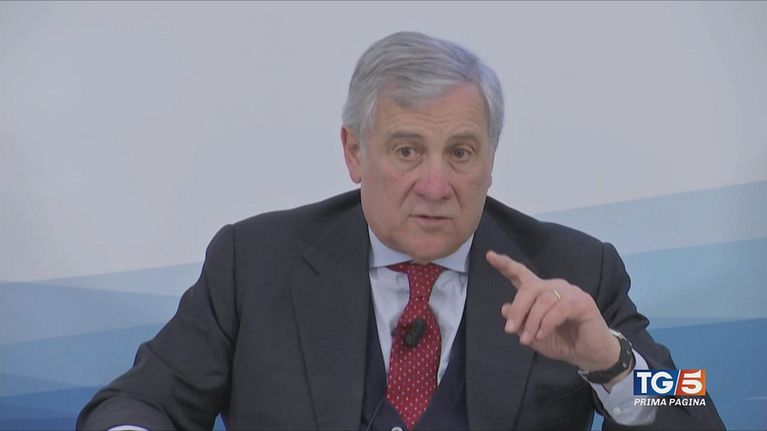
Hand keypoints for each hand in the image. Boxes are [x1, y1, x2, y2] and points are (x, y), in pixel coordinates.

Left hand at [486, 250, 620, 373]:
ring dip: (532, 321)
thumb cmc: (562, 342)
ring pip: (543, 300)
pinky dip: (546, 324)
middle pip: (529, 288)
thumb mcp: (533, 335)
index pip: (521, 274)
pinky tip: (541, 335)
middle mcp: (554, 287)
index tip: (489, 255)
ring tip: (527, 339)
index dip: (505, 264)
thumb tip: (505, 308)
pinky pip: (559, 309)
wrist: (589, 355)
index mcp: (541, 292)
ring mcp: (570, 292)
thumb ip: (520, 322)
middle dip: (518, 308)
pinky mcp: (582, 302)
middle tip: (509, 329)